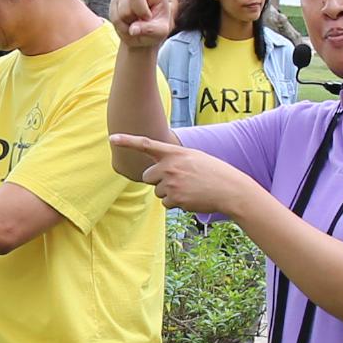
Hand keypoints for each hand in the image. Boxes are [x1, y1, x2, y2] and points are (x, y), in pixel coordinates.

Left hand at [109, 132, 253, 219]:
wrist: (230, 189)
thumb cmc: (213, 172)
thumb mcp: (193, 157)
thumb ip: (173, 160)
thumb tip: (156, 174)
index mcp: (174, 152)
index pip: (146, 144)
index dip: (127, 141)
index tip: (112, 138)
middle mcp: (170, 166)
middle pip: (147, 177)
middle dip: (157, 181)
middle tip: (178, 180)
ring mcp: (171, 183)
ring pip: (157, 192)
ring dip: (169, 193)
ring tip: (189, 188)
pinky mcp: (175, 199)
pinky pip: (165, 203)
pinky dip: (175, 203)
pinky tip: (191, 197)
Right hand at [113, 0, 181, 48]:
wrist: (139, 39)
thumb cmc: (154, 32)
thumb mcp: (160, 33)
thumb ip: (150, 30)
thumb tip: (133, 29)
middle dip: (139, 10)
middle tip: (145, 20)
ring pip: (124, 8)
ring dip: (130, 21)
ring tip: (136, 24)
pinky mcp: (115, 3)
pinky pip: (114, 15)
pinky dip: (122, 25)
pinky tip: (127, 24)